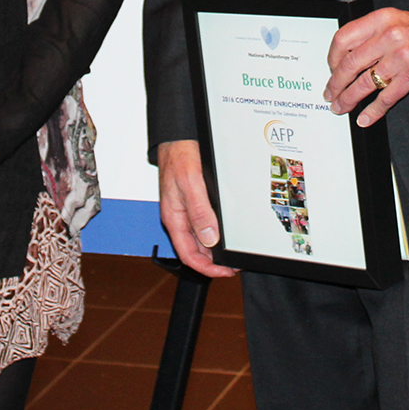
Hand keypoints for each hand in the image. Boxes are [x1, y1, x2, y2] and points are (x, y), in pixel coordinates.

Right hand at [158, 139, 235, 278]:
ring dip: (214, 248)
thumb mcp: (190, 184)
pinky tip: (225, 231)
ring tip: (232, 251)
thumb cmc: (178, 156)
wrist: (177, 137)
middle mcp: (179, 217)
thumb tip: (210, 238)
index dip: (207, 268)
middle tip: (233, 265)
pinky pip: (203, 223)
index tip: (225, 272)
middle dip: (213, 262)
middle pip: (195, 250)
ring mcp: (185, 210)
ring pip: (200, 238)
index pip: (188, 255)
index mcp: (174, 218)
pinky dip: (215, 231)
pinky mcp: (193, 201)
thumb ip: (199, 212)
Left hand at [324, 9, 408, 127]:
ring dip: (348, 99)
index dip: (332, 57)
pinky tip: (365, 118)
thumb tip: (348, 55)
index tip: (331, 69)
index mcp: (382, 19)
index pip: (344, 38)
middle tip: (330, 94)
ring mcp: (401, 56)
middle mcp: (389, 36)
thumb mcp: (399, 22)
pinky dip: (372, 111)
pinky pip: (385, 98)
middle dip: (336, 83)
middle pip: (350, 64)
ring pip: (364, 83)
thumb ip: (375, 33)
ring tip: (341, 107)